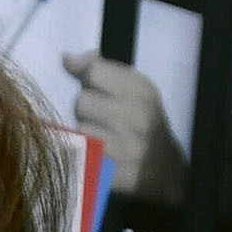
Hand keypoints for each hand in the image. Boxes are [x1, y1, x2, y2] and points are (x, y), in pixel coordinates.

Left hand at [68, 52, 187, 207]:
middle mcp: (136, 117)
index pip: (94, 72)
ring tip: (100, 137)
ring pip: (79, 129)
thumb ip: (99, 68)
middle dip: (85, 109)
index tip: (96, 88)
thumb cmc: (142, 122)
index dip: (89, 79)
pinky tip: (97, 154)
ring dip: (83, 133)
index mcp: (142, 91)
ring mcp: (125, 148)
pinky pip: (79, 155)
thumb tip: (67, 58)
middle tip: (100, 118)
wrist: (164, 169)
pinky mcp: (113, 173)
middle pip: (81, 102)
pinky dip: (82, 154)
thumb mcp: (132, 88)